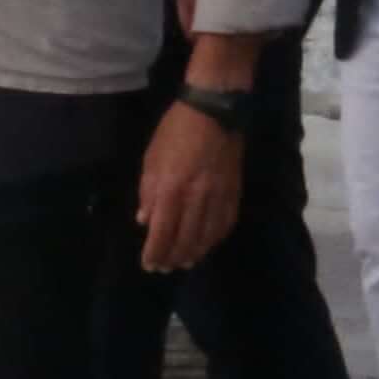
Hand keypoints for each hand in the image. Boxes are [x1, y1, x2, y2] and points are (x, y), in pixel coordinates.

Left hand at [135, 101, 244, 273]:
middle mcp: (195, 199)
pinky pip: (225, 224)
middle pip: (185, 240)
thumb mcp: (151, 159)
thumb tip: (145, 220)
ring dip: (194, 253)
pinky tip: (206, 244)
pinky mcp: (234, 192)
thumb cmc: (175, 131)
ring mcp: (218, 197)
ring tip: (185, 261)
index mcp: (171, 189)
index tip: (149, 265)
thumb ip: (147, 192)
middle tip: (165, 268)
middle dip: (173, 258)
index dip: (155, 253)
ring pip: (206, 237)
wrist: (214, 111)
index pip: (162, 233)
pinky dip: (214, 239)